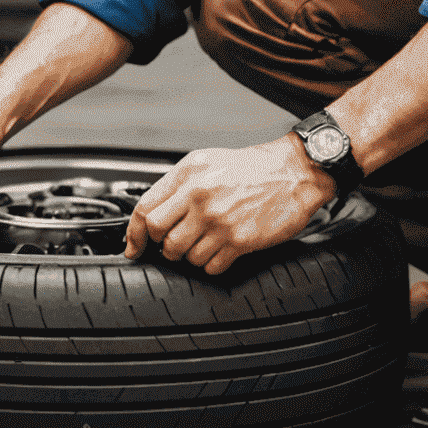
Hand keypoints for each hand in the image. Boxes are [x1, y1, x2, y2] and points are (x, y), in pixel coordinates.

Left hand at [124, 138, 337, 274]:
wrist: (294, 172)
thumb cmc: (252, 168)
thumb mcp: (207, 161)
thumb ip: (177, 184)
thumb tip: (152, 212)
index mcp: (189, 175)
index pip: (146, 209)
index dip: (134, 233)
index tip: (133, 246)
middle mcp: (200, 196)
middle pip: (160, 236)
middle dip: (163, 245)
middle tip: (175, 242)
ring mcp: (219, 220)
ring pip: (183, 255)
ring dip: (189, 255)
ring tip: (204, 242)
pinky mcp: (239, 241)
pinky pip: (210, 266)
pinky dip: (211, 264)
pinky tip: (220, 250)